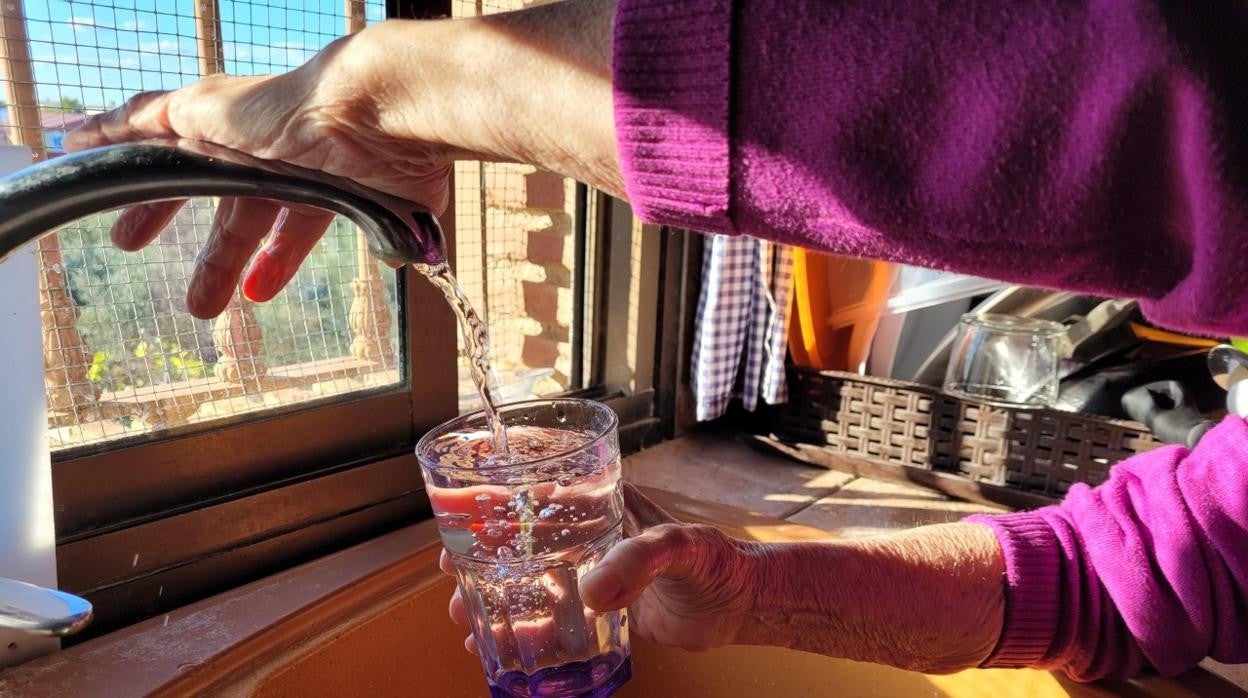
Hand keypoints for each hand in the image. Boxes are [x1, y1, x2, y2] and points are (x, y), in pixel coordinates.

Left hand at [63, 1, 619, 318]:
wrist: (385, 110)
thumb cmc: (405, 156)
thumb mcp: (403, 211)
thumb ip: (402, 235)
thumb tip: (418, 265)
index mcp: (326, 176)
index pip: (289, 221)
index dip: (272, 257)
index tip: (258, 288)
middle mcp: (282, 154)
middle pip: (237, 210)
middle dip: (219, 257)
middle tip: (201, 300)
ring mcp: (243, 133)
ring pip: (186, 178)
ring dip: (157, 214)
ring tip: (129, 249)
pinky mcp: (205, 113)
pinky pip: (141, 122)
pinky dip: (108, 133)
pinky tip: (77, 145)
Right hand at [441, 483, 761, 654]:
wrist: (744, 605)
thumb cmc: (718, 560)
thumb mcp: (678, 548)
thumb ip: (639, 562)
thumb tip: (591, 592)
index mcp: (605, 506)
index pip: (540, 496)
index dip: (496, 506)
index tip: (461, 521)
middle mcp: (593, 537)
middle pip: (524, 541)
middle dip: (482, 556)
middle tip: (451, 574)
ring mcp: (595, 574)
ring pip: (532, 582)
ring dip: (496, 596)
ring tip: (464, 616)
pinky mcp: (603, 611)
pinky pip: (554, 620)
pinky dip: (524, 631)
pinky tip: (496, 645)